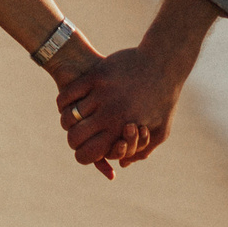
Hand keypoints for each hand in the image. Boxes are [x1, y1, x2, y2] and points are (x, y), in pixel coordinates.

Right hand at [57, 46, 182, 170]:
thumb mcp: (161, 130)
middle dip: (74, 140)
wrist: (163, 62)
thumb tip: (122, 164)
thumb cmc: (164, 99)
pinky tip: (66, 103)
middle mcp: (109, 114)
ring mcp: (101, 94)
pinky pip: (68, 94)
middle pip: (74, 138)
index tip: (85, 150)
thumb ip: (141, 150)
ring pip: (69, 116)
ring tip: (72, 118)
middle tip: (77, 134)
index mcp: (123, 131)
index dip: (83, 156)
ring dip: (67, 120)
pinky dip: (63, 101)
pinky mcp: (95, 76)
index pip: (89, 154)